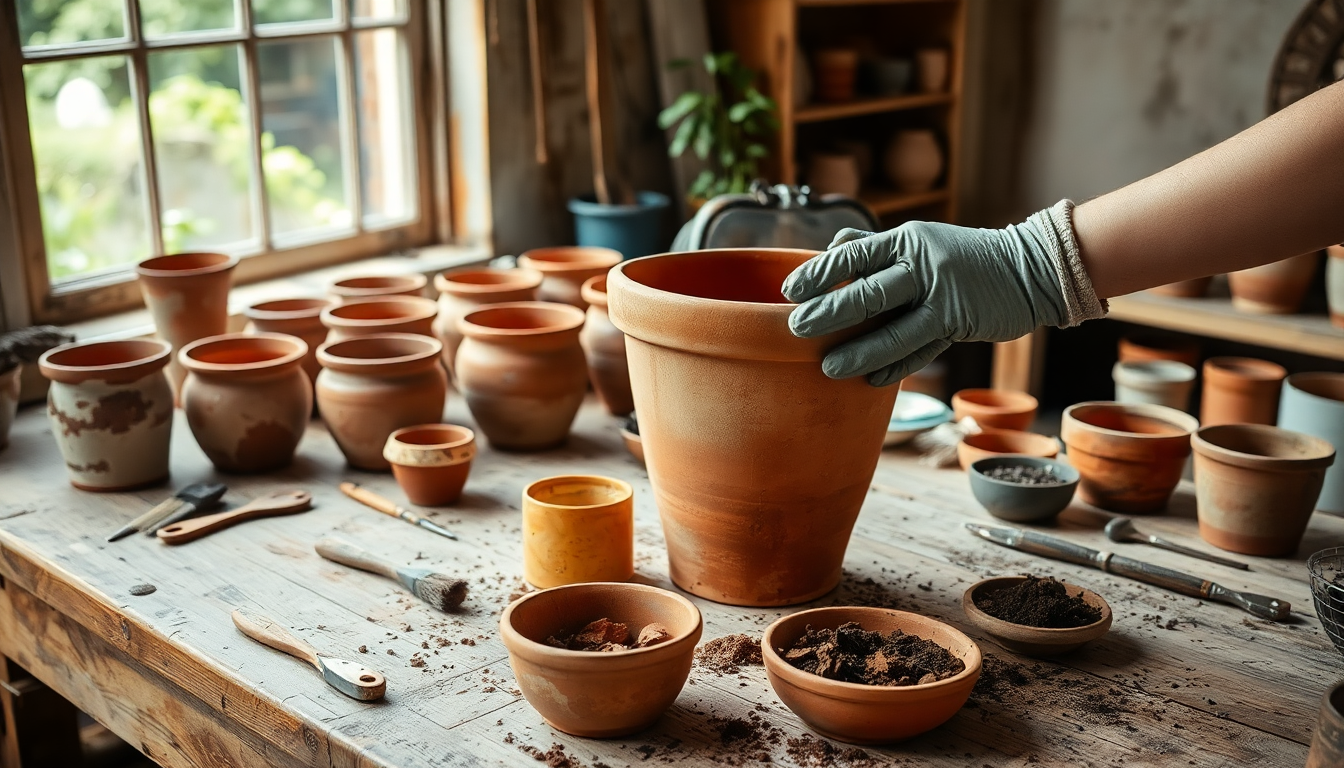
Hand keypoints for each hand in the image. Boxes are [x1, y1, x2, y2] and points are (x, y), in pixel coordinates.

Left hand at [783, 217, 1077, 385]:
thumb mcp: (921, 241)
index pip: (852, 253)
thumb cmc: (964, 258)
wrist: (1031, 268)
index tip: (789, 290)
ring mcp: (943, 294)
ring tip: (828, 368)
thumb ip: (876, 246)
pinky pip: (920, 349)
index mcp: (906, 239)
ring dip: (858, 351)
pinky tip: (871, 381)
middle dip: (828, 313)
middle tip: (796, 329)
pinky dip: (895, 367)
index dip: (818, 272)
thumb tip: (834, 242)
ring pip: (892, 329)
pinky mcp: (960, 321)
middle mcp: (922, 263)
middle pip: (867, 291)